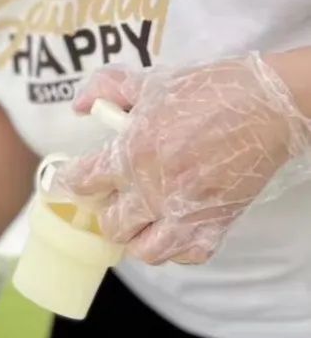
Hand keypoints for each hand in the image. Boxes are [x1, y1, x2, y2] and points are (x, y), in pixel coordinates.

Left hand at [56, 54, 310, 264]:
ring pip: (145, 250)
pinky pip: (188, 256)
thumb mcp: (149, 81)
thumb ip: (106, 89)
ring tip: (141, 218)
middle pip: (110, 224)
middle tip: (114, 197)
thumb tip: (80, 106)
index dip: (70, 182)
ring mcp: (186, 211)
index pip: (82, 182)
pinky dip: (177, 248)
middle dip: (107, 211)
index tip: (72, 179)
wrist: (266, 105)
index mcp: (132, 151)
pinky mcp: (217, 224)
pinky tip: (174, 227)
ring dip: (137, 237)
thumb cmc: (208, 90)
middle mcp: (154, 188)